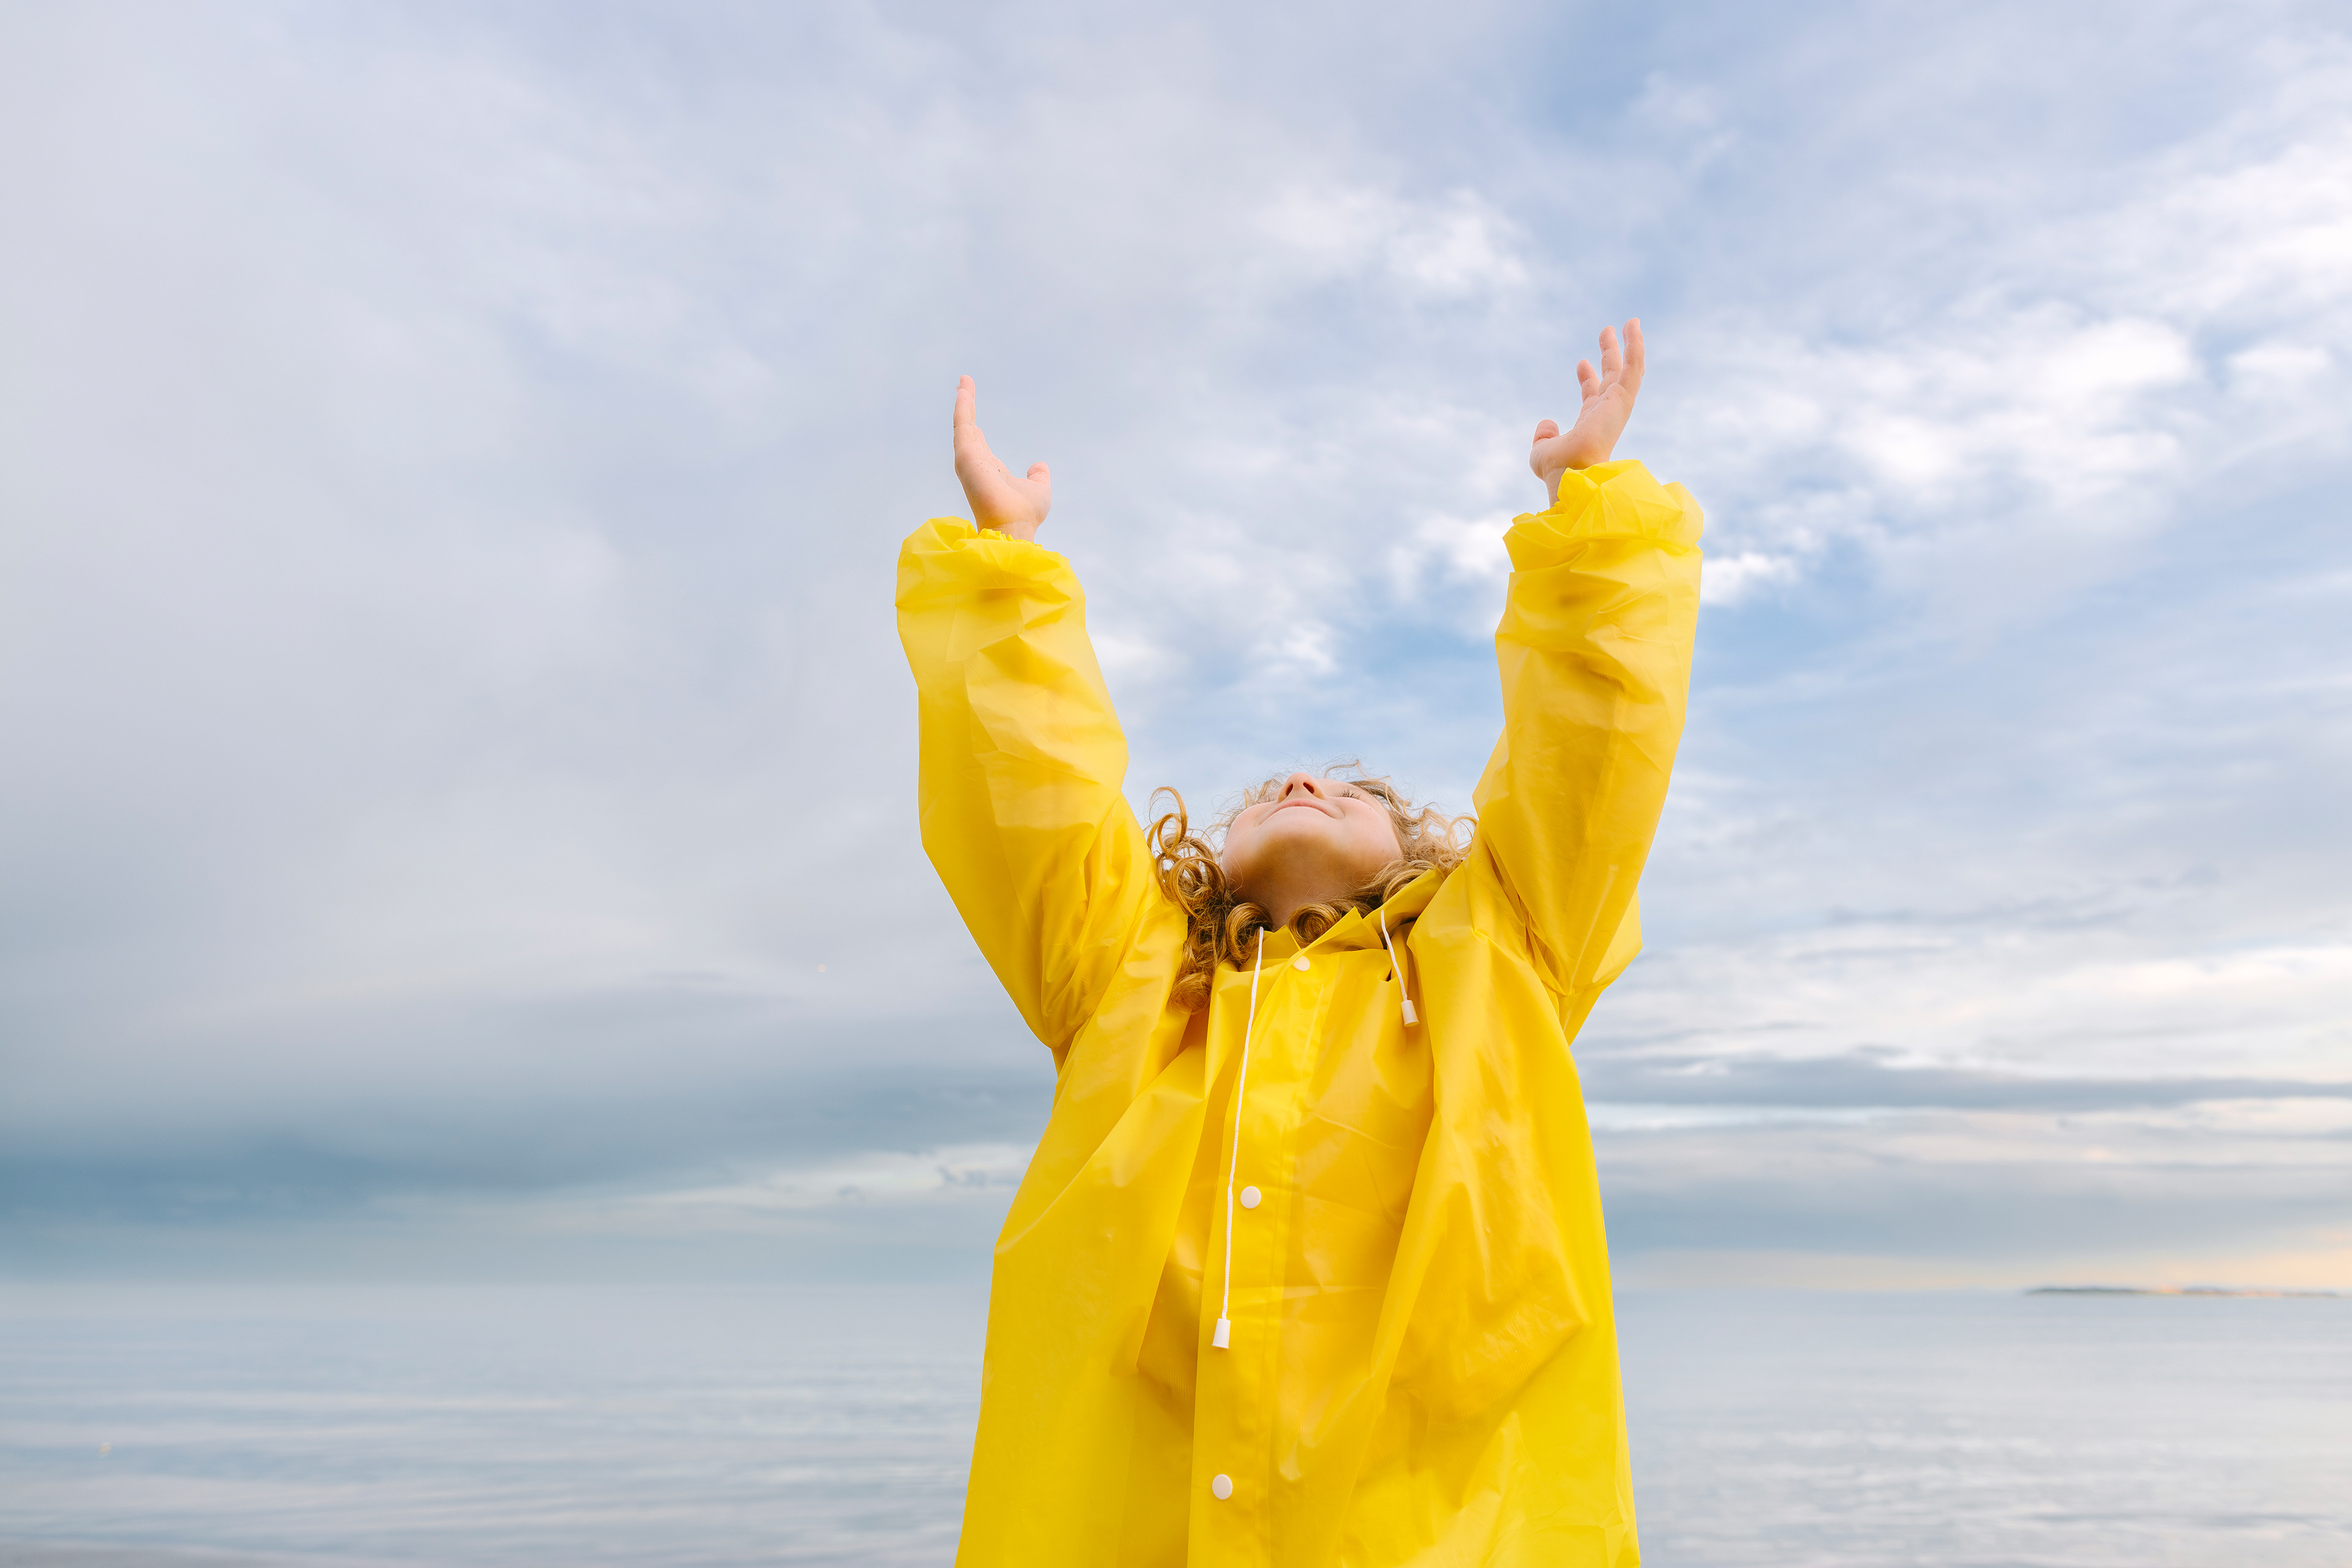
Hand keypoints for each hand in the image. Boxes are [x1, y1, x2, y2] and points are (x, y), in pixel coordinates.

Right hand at [952, 376, 1051, 541]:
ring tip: (964, 382)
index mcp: (989, 469)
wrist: (1014, 528)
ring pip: (963, 424)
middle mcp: (976, 463)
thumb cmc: (1025, 514)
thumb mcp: (1038, 490)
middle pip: (967, 429)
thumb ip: (1038, 477)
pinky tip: (964, 391)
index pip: (978, 441)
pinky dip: (963, 407)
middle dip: (966, 406)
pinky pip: (963, 426)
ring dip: (963, 402)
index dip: (975, 424)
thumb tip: (1039, 465)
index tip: (972, 405)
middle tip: (964, 384)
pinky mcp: (966, 456)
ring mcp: (969, 460)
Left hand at [1529, 319, 1644, 502]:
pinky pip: (1633, 368)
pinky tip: (1634, 326)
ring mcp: (1616, 407)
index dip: (1587, 379)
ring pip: (1629, 370)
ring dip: (1629, 346)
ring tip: (1630, 322)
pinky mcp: (1622, 400)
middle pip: (1611, 378)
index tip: (1581, 362)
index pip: (1591, 397)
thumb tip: (1547, 423)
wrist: (1571, 474)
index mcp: (1590, 426)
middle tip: (1607, 332)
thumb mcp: (1541, 452)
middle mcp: (1606, 415)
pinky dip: (1635, 346)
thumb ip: (1544, 437)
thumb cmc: (1557, 470)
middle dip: (1609, 355)